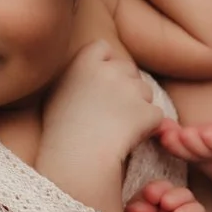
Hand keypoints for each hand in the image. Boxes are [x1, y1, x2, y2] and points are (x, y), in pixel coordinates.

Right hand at [38, 39, 165, 166]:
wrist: (76, 163)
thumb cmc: (60, 135)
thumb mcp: (56, 95)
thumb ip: (75, 77)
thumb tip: (87, 74)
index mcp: (83, 62)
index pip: (103, 48)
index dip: (104, 64)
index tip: (98, 85)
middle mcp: (109, 70)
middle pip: (128, 69)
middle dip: (125, 87)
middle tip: (109, 113)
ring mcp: (131, 89)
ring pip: (145, 92)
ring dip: (137, 107)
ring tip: (115, 130)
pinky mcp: (148, 112)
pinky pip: (155, 116)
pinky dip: (147, 128)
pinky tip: (128, 140)